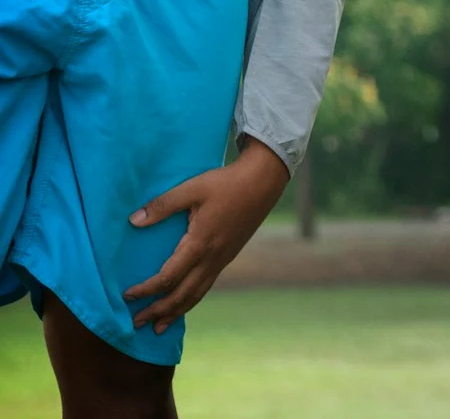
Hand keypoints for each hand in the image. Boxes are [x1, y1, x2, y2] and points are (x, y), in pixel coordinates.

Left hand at [124, 138, 289, 333]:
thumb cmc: (225, 183)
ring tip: (159, 327)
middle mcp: (212, 258)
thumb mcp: (192, 189)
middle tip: (135, 323)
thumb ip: (163, 205)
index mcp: (200, 244)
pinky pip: (206, 286)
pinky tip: (184, 303)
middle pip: (181, 295)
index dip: (146, 290)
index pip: (168, 278)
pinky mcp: (228, 256)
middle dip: (158, 311)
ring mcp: (222, 260)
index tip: (126, 296)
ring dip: (176, 312)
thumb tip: (133, 221)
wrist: (263, 182)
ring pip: (196, 294)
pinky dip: (191, 300)